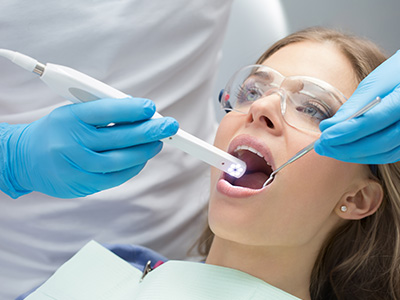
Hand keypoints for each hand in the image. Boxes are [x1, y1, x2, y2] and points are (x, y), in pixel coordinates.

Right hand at [0, 97, 177, 197]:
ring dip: (145, 151)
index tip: (151, 107)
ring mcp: (76, 166)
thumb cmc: (56, 131)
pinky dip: (133, 168)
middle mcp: (72, 142)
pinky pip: (115, 178)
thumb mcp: (72, 112)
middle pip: (119, 137)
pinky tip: (142, 158)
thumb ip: (103, 112)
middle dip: (149, 131)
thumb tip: (139, 113)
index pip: (105, 111)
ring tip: (158, 142)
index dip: (131, 109)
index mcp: (69, 118)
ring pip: (120, 160)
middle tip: (170, 126)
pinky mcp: (81, 184)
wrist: (24, 158)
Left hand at [314, 50, 399, 163]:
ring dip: (353, 155)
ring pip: (384, 153)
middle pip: (380, 143)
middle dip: (346, 148)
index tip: (324, 136)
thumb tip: (328, 126)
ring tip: (329, 149)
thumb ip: (354, 106)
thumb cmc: (397, 73)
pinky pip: (389, 154)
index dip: (346, 132)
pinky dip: (366, 155)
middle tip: (321, 146)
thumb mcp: (376, 81)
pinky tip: (347, 150)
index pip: (372, 121)